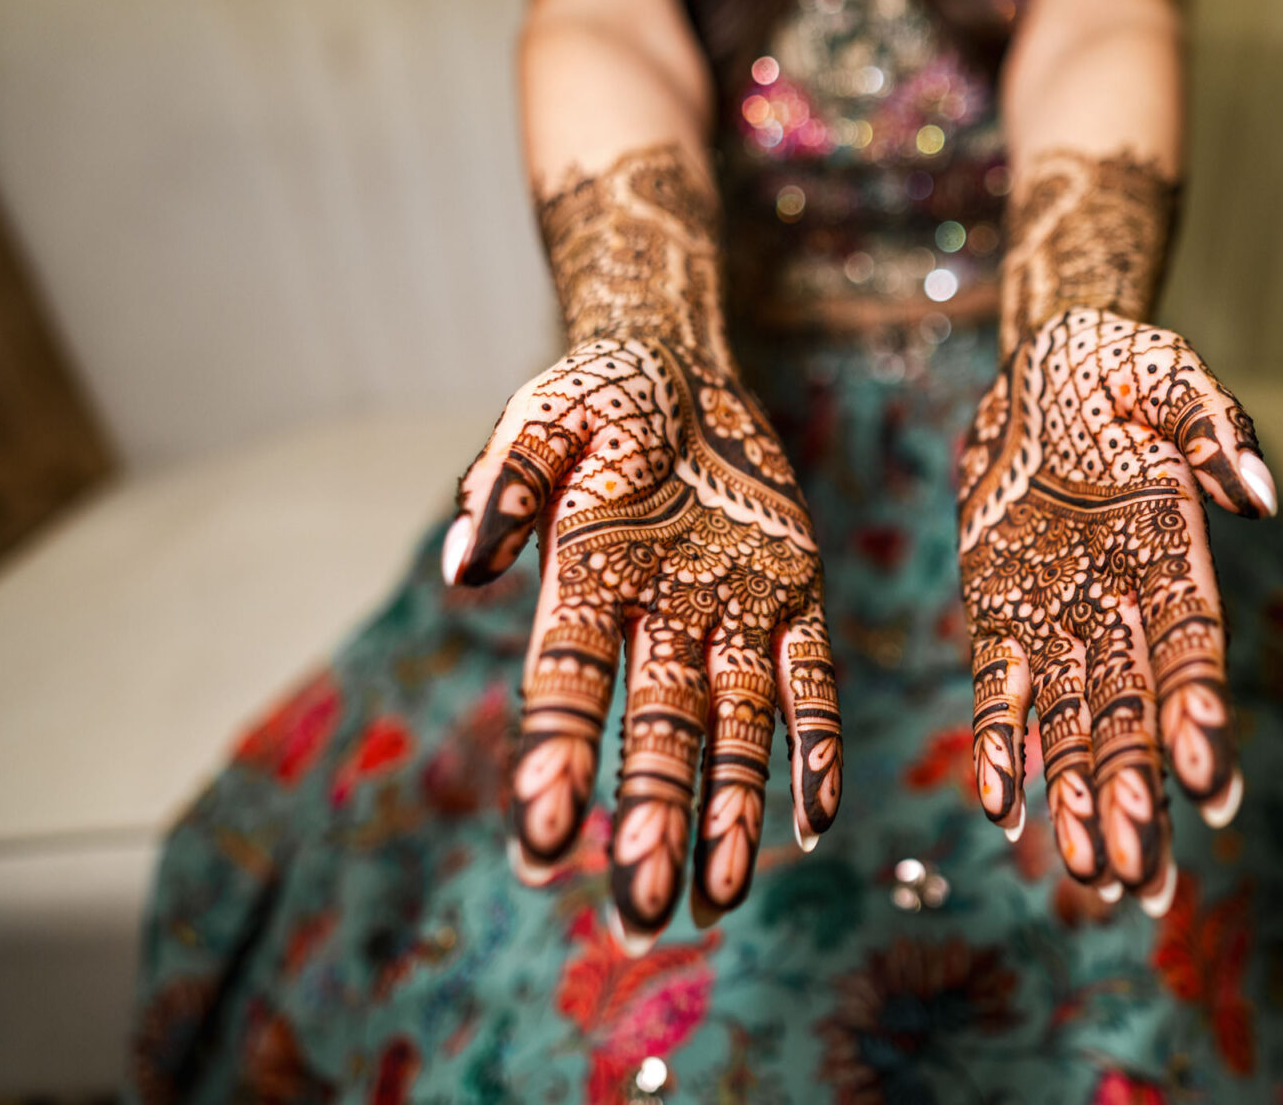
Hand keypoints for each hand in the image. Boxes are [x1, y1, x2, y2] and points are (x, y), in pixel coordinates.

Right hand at [446, 337, 840, 952]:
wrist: (675, 366)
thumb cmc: (595, 398)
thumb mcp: (542, 419)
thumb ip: (505, 482)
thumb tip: (465, 563)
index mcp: (584, 587)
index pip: (566, 691)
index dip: (556, 763)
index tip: (544, 844)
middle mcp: (657, 622)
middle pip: (655, 738)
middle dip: (650, 825)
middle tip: (643, 917)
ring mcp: (731, 617)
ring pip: (734, 732)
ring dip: (729, 815)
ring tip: (719, 903)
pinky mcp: (794, 597)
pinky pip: (811, 684)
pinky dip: (814, 748)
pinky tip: (817, 821)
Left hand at [956, 307, 1275, 913]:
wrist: (1039, 367)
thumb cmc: (1115, 367)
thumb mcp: (1169, 371)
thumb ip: (1212, 424)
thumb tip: (1254, 494)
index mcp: (1174, 558)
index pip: (1193, 651)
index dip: (1200, 716)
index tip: (1211, 782)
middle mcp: (1124, 607)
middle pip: (1136, 713)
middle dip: (1141, 791)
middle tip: (1142, 872)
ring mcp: (1061, 620)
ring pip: (1075, 725)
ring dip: (1084, 799)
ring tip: (1094, 875)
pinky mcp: (1000, 616)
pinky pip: (999, 693)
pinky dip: (1002, 748)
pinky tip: (1002, 810)